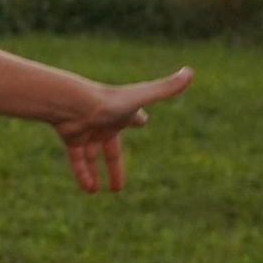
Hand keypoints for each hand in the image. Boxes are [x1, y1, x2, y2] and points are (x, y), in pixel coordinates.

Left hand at [52, 65, 191, 193]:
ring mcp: (87, 131)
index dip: (137, 120)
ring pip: (91, 155)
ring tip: (100, 190)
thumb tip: (191, 71)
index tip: (140, 121)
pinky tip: (89, 190)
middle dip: (114, 164)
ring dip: (94, 172)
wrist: (73, 104)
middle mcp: (103, 123)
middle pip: (111, 147)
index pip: (133, 117)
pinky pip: (77, 160)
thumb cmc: (110, 100)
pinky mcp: (72, 139)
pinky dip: (82, 175)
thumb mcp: (142, 97)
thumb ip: (166, 88)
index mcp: (122, 113)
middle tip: (119, 184)